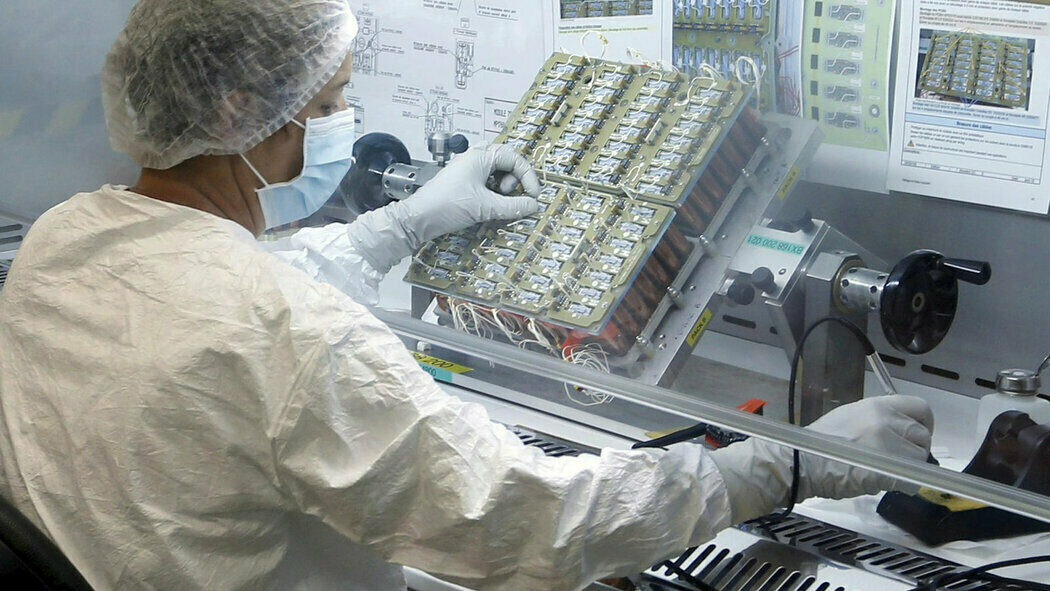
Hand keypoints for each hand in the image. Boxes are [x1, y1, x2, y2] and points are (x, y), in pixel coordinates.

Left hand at [345, 144, 540, 273]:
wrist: (418, 219)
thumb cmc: (446, 206)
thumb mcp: (485, 207)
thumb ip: (513, 206)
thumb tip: (533, 205)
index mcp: (480, 156)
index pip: (514, 157)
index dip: (527, 176)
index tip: (533, 195)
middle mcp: (474, 158)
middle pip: (506, 162)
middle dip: (513, 180)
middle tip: (507, 195)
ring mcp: (467, 169)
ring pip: (496, 172)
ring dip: (502, 187)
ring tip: (496, 202)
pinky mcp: (462, 182)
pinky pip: (485, 181)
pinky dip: (492, 192)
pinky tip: (488, 205)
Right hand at [710, 396, 933, 523]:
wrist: (802, 463)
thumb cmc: (819, 442)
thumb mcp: (849, 416)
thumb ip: (877, 419)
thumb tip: (897, 430)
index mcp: (878, 406)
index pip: (922, 408)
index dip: (923, 423)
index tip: (913, 435)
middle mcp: (888, 421)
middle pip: (923, 436)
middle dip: (914, 448)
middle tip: (896, 458)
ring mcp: (891, 446)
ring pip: (920, 458)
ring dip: (908, 467)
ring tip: (885, 470)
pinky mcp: (891, 471)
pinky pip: (913, 480)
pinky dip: (904, 485)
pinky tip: (885, 482)